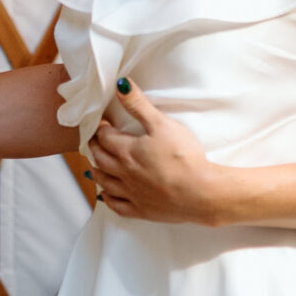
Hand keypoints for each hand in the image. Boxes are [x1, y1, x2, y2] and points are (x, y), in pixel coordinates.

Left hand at [86, 80, 223, 224]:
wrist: (200, 192)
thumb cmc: (183, 156)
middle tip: (95, 141)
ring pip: (105, 183)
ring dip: (97, 172)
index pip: (105, 137)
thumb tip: (120, 85)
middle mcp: (124, 173)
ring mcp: (131, 193)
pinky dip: (108, 199)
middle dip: (96, 147)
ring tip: (94, 166)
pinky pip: (117, 206)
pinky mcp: (141, 210)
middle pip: (100, 158)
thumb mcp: (162, 124)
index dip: (101, 128)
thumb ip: (139, 104)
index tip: (102, 123)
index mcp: (127, 151)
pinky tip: (106, 195)